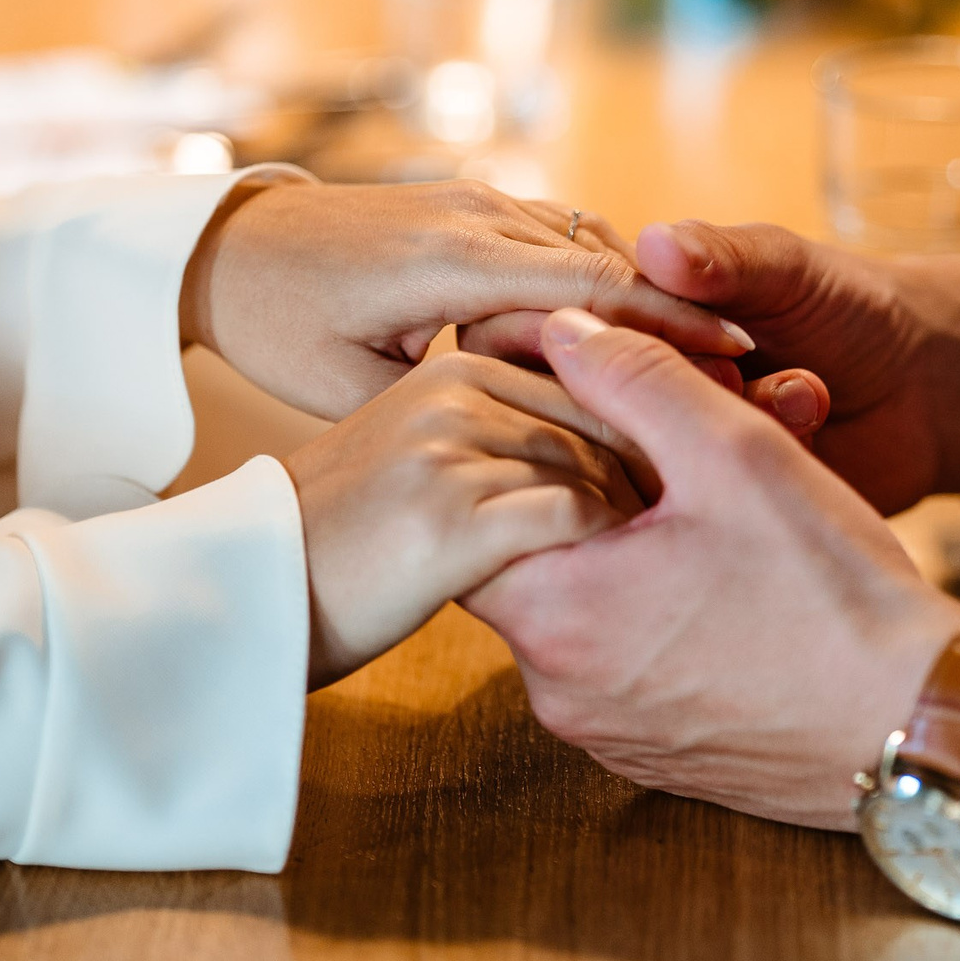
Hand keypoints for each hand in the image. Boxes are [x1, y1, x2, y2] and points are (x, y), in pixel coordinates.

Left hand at [183, 179, 752, 421]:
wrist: (231, 244)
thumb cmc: (278, 322)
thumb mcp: (348, 385)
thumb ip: (447, 401)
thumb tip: (534, 435)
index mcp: (451, 259)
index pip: (591, 288)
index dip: (671, 325)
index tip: (738, 357)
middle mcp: (477, 213)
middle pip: (610, 260)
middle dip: (678, 314)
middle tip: (741, 371)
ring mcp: (479, 198)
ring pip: (593, 242)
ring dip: (643, 297)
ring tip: (696, 358)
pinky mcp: (475, 202)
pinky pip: (560, 235)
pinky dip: (604, 278)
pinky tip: (628, 333)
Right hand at [282, 350, 652, 686]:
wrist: (262, 590)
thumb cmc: (351, 535)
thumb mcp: (417, 456)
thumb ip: (494, 433)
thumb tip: (593, 446)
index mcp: (453, 371)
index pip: (588, 378)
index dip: (648, 423)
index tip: (686, 468)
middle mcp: (453, 396)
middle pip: (600, 418)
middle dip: (656, 464)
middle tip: (697, 511)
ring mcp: (450, 454)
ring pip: (591, 465)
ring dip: (636, 509)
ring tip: (670, 548)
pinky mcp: (451, 520)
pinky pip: (568, 518)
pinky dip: (603, 543)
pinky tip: (614, 574)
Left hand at [468, 310, 959, 829]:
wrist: (926, 729)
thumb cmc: (835, 595)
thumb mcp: (737, 453)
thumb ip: (636, 379)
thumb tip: (561, 329)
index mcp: (554, 615)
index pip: (472, 514)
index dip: (523, 448)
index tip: (582, 420)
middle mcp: (556, 690)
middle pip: (520, 563)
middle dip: (574, 500)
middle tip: (650, 461)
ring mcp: (604, 733)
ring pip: (573, 616)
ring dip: (615, 560)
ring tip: (694, 519)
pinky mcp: (653, 757)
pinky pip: (619, 668)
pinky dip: (649, 620)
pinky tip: (718, 586)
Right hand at [622, 221, 959, 514]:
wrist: (923, 385)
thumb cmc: (845, 305)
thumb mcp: (785, 267)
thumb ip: (723, 258)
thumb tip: (655, 242)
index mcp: (632, 323)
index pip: (576, 329)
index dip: (621, 328)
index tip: (685, 321)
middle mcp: (636, 391)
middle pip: (599, 400)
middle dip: (682, 378)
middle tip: (744, 363)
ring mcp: (668, 454)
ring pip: (652, 453)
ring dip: (730, 415)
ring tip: (799, 386)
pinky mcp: (709, 509)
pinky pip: (704, 498)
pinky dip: (761, 454)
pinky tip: (809, 414)